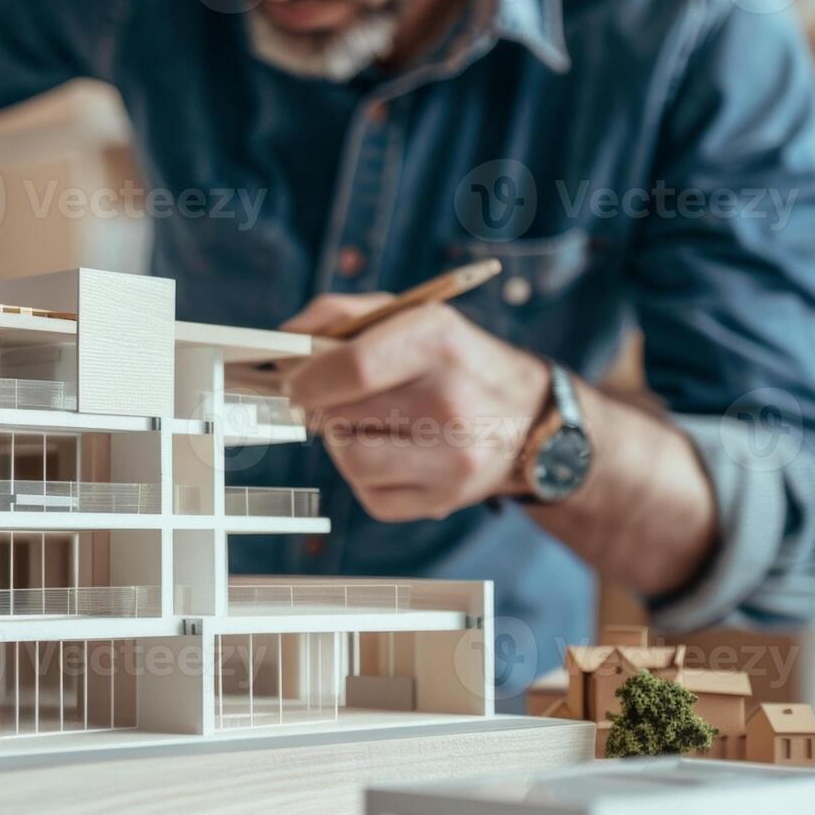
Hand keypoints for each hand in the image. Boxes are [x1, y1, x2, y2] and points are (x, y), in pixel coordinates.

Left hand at [281, 294, 550, 521]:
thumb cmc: (453, 359)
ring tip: (368, 425)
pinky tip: (393, 454)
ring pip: (350, 460)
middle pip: (341, 416)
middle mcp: (450, 401)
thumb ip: (340, 315)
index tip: (295, 383)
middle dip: (321, 409)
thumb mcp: (410, 315)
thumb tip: (282, 342)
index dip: (307, 380)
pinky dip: (367, 475)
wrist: (533, 418)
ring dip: (343, 442)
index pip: (351, 369)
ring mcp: (451, 458)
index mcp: (437, 341)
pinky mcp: (442, 499)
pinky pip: (370, 494)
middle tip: (331, 401)